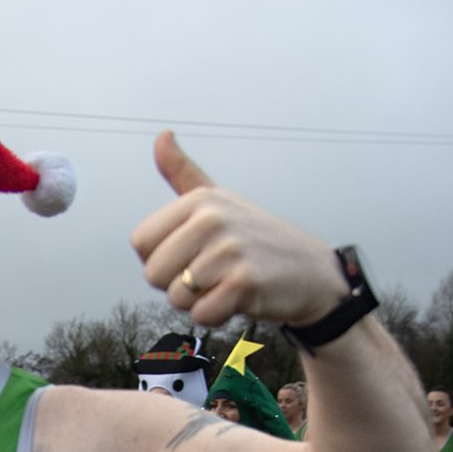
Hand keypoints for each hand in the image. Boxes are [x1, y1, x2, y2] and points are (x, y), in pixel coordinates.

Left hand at [130, 132, 345, 328]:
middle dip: (178, 284)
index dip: (161, 257)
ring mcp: (229, 250)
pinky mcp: (244, 282)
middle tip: (212, 272)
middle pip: (153, 274)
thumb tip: (161, 135)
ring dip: (200, 301)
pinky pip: (202, 315)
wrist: (311, 271)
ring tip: (227, 282)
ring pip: (177, 298)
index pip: (141, 242)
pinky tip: (238, 299)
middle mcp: (212, 219)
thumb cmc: (257, 238)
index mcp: (199, 199)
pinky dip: (217, 315)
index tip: (192, 252)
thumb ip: (183, 173)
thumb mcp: (218, 199)